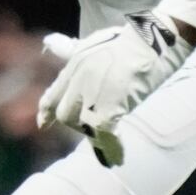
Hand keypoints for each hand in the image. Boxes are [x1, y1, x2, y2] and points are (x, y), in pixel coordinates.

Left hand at [36, 11, 193, 165]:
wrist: (152, 39)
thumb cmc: (129, 42)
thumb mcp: (93, 43)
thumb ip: (72, 51)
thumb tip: (49, 43)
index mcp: (75, 63)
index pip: (52, 93)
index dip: (47, 112)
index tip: (43, 124)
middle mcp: (79, 77)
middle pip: (65, 114)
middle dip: (78, 126)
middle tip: (97, 129)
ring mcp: (94, 89)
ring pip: (82, 125)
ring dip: (95, 138)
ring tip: (109, 146)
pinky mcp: (112, 102)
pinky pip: (103, 133)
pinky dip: (110, 147)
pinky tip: (118, 155)